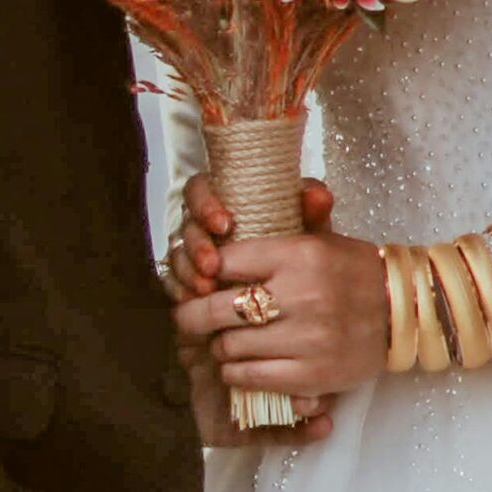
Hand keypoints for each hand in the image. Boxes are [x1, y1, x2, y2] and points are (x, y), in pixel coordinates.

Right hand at [167, 169, 333, 304]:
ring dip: (188, 273)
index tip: (224, 223)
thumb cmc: (297, 251)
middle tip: (212, 264)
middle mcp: (203, 226)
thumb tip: (318, 197)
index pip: (199, 189)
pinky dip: (182, 293)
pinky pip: (173, 285)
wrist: (299, 288)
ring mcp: (192, 255)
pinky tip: (194, 302)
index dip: (204, 203)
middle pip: (185, 227)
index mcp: (224, 201)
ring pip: (176, 257)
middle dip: (196, 247)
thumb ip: (312, 211)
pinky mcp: (188, 282)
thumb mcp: (307, 230)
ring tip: (206, 288)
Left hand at [171, 171, 339, 443]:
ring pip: (228, 347)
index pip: (225, 262)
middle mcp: (301, 295)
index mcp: (300, 254)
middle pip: (216, 309)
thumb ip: (276, 228)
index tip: (201, 281)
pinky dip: (235, 372)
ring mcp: (307, 338)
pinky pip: (250, 376)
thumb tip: (236, 216)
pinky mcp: (312, 375)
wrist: (405, 311)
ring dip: (217, 346)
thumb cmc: (355, 271)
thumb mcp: (323, 238)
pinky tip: (238, 365)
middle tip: (188, 318)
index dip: (205, 273)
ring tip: (220, 342)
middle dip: (192, 315)